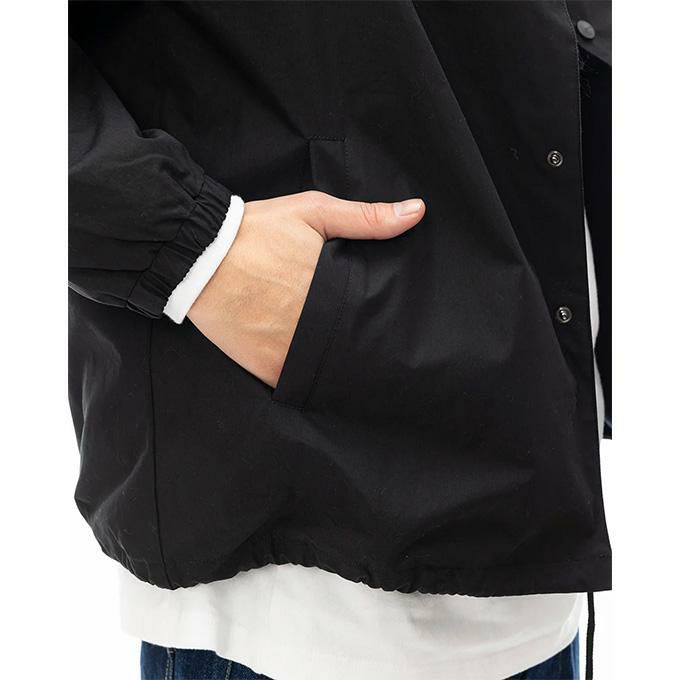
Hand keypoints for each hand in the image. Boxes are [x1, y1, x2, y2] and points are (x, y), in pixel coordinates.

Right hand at [187, 191, 425, 387]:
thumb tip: (417, 212)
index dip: (382, 321)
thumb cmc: (256, 232)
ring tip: (338, 349)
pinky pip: (297, 382)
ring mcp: (290, 353)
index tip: (386, 319)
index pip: (374, 319)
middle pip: (355, 347)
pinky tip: (309, 361)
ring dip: (336, 361)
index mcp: (331, 292)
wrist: (197, 256)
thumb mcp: (313, 212)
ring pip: (330, 369)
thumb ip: (366, 218)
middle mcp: (314, 328)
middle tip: (363, 336)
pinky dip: (306, 375)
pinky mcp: (266, 369)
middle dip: (361, 342)